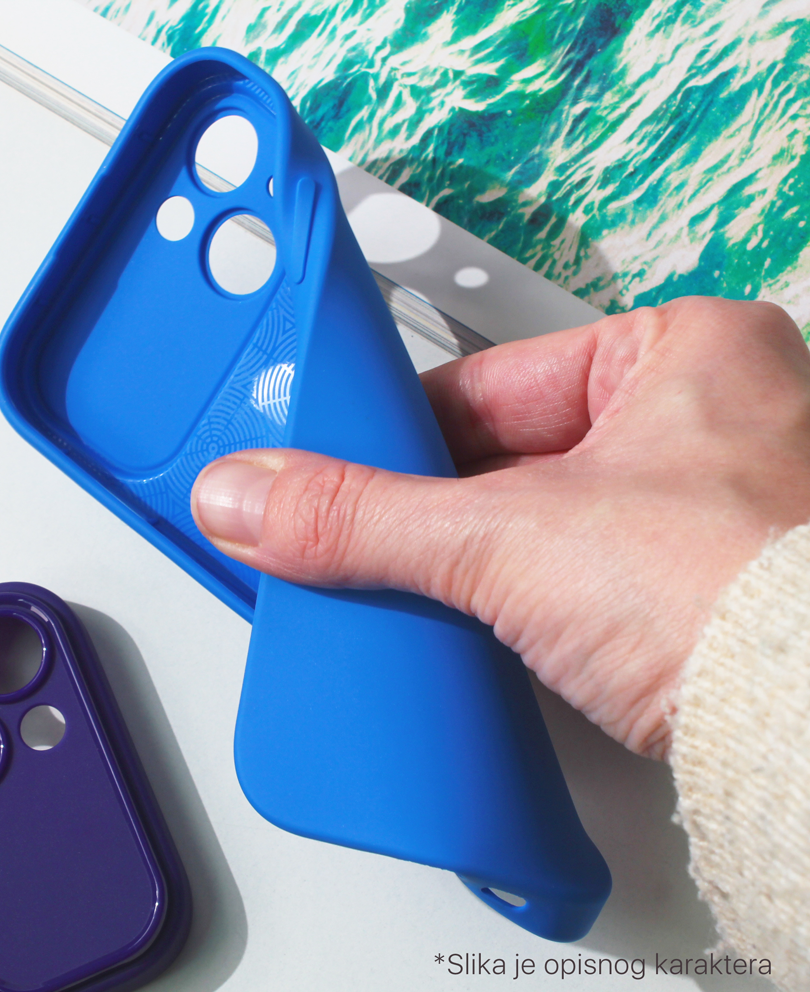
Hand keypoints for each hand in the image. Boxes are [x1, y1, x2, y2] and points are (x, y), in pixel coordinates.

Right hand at [190, 297, 809, 759]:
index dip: (396, 427)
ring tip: (415, 586)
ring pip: (543, 522)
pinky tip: (483, 626)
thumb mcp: (511, 539)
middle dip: (432, 506)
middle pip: (510, 456)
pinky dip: (524, 602)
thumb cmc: (748, 599)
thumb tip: (254, 498)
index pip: (486, 378)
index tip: (333, 461)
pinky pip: (581, 578)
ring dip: (477, 559)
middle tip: (358, 535)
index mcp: (685, 353)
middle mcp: (712, 423)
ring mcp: (715, 512)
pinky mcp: (707, 594)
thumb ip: (365, 517)